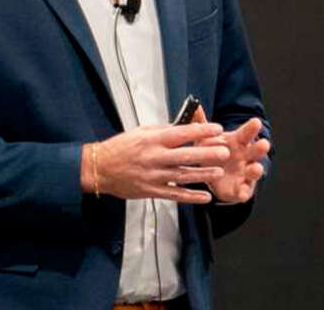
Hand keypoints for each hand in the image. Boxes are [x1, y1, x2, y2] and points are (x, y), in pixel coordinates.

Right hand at [81, 122, 229, 202]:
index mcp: (153, 140)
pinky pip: (173, 195)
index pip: (181, 133)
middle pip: (185, 155)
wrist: (99, 168)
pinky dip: (190, 196)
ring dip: (202, 175)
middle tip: (224, 152)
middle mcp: (154, 157)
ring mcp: (153, 176)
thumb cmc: (121, 147)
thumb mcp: (141, 131)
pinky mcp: (150, 191)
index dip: (200, 131)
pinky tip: (204, 197)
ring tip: (219, 172)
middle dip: (206, 154)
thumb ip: (163, 130)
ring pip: (182, 176)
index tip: (217, 129)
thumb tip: (185, 126)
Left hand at [193, 106, 270, 203]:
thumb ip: (202, 124)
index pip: (247, 133)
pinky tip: (241, 192)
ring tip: (254, 168)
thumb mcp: (206, 140)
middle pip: (256, 151)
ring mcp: (246, 173)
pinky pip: (245, 191)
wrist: (216, 177)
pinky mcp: (242, 189)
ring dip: (256, 169)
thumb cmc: (215, 154)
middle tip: (263, 144)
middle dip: (260, 148)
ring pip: (255, 171)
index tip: (256, 122)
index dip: (252, 128)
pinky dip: (244, 192)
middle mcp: (246, 156)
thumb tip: (195, 106)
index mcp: (239, 142)